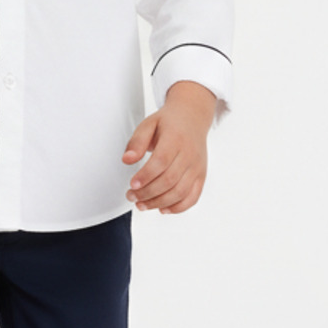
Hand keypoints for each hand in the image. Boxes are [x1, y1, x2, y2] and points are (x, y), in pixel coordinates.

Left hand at [122, 81, 217, 215]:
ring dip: (159, 203)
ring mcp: (197, 167)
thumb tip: (127, 160)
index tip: (132, 185)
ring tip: (142, 205)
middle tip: (131, 196)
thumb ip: (137, 142)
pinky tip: (162, 209)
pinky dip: (178, 208)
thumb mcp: (148, 124)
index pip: (161, 161)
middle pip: (169, 180)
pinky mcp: (201, 176)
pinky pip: (193, 197)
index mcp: (176, 138)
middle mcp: (190, 154)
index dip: (146, 176)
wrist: (193, 118)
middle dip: (148, 193)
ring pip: (180, 192)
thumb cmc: (169, 123)